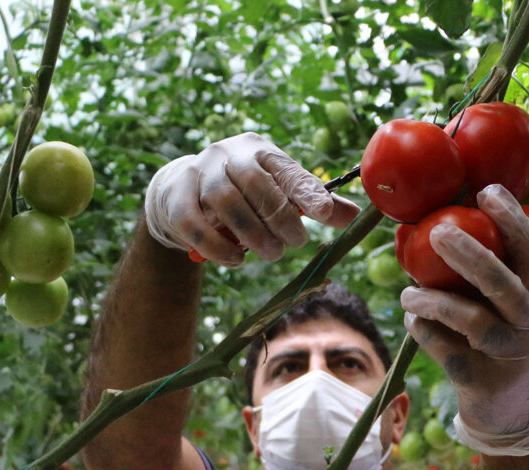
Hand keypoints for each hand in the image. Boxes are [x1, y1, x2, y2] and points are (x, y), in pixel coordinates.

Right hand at [143, 132, 359, 264]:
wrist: (183, 188)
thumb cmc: (243, 190)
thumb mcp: (277, 189)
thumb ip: (311, 202)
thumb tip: (353, 217)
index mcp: (260, 150)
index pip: (286, 169)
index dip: (308, 192)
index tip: (327, 214)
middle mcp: (228, 155)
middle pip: (256, 183)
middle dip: (280, 217)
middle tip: (295, 242)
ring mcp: (199, 174)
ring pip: (226, 202)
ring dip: (253, 234)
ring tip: (271, 253)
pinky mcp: (176, 199)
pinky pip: (195, 224)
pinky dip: (218, 246)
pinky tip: (237, 259)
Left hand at [400, 184, 528, 454]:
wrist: (523, 418)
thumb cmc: (515, 346)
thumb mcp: (526, 313)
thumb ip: (503, 277)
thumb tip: (452, 225)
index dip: (514, 221)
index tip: (487, 191)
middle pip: (502, 285)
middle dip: (470, 254)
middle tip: (438, 230)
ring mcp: (508, 355)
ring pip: (471, 321)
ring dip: (434, 301)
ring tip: (408, 292)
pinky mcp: (481, 381)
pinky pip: (445, 349)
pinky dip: (423, 331)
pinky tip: (412, 319)